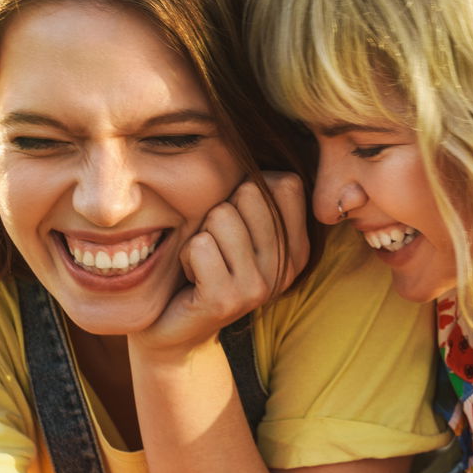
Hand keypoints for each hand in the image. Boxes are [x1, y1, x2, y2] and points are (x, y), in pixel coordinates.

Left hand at [134, 172, 308, 357]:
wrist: (176, 331)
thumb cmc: (204, 266)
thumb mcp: (238, 227)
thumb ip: (256, 194)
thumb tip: (250, 141)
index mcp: (297, 247)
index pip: (286, 182)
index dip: (249, 189)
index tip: (239, 223)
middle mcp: (286, 267)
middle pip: (250, 193)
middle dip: (219, 211)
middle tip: (216, 247)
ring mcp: (260, 287)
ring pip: (221, 216)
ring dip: (199, 235)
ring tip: (203, 263)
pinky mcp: (227, 300)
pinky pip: (200, 245)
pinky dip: (185, 255)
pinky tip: (191, 279)